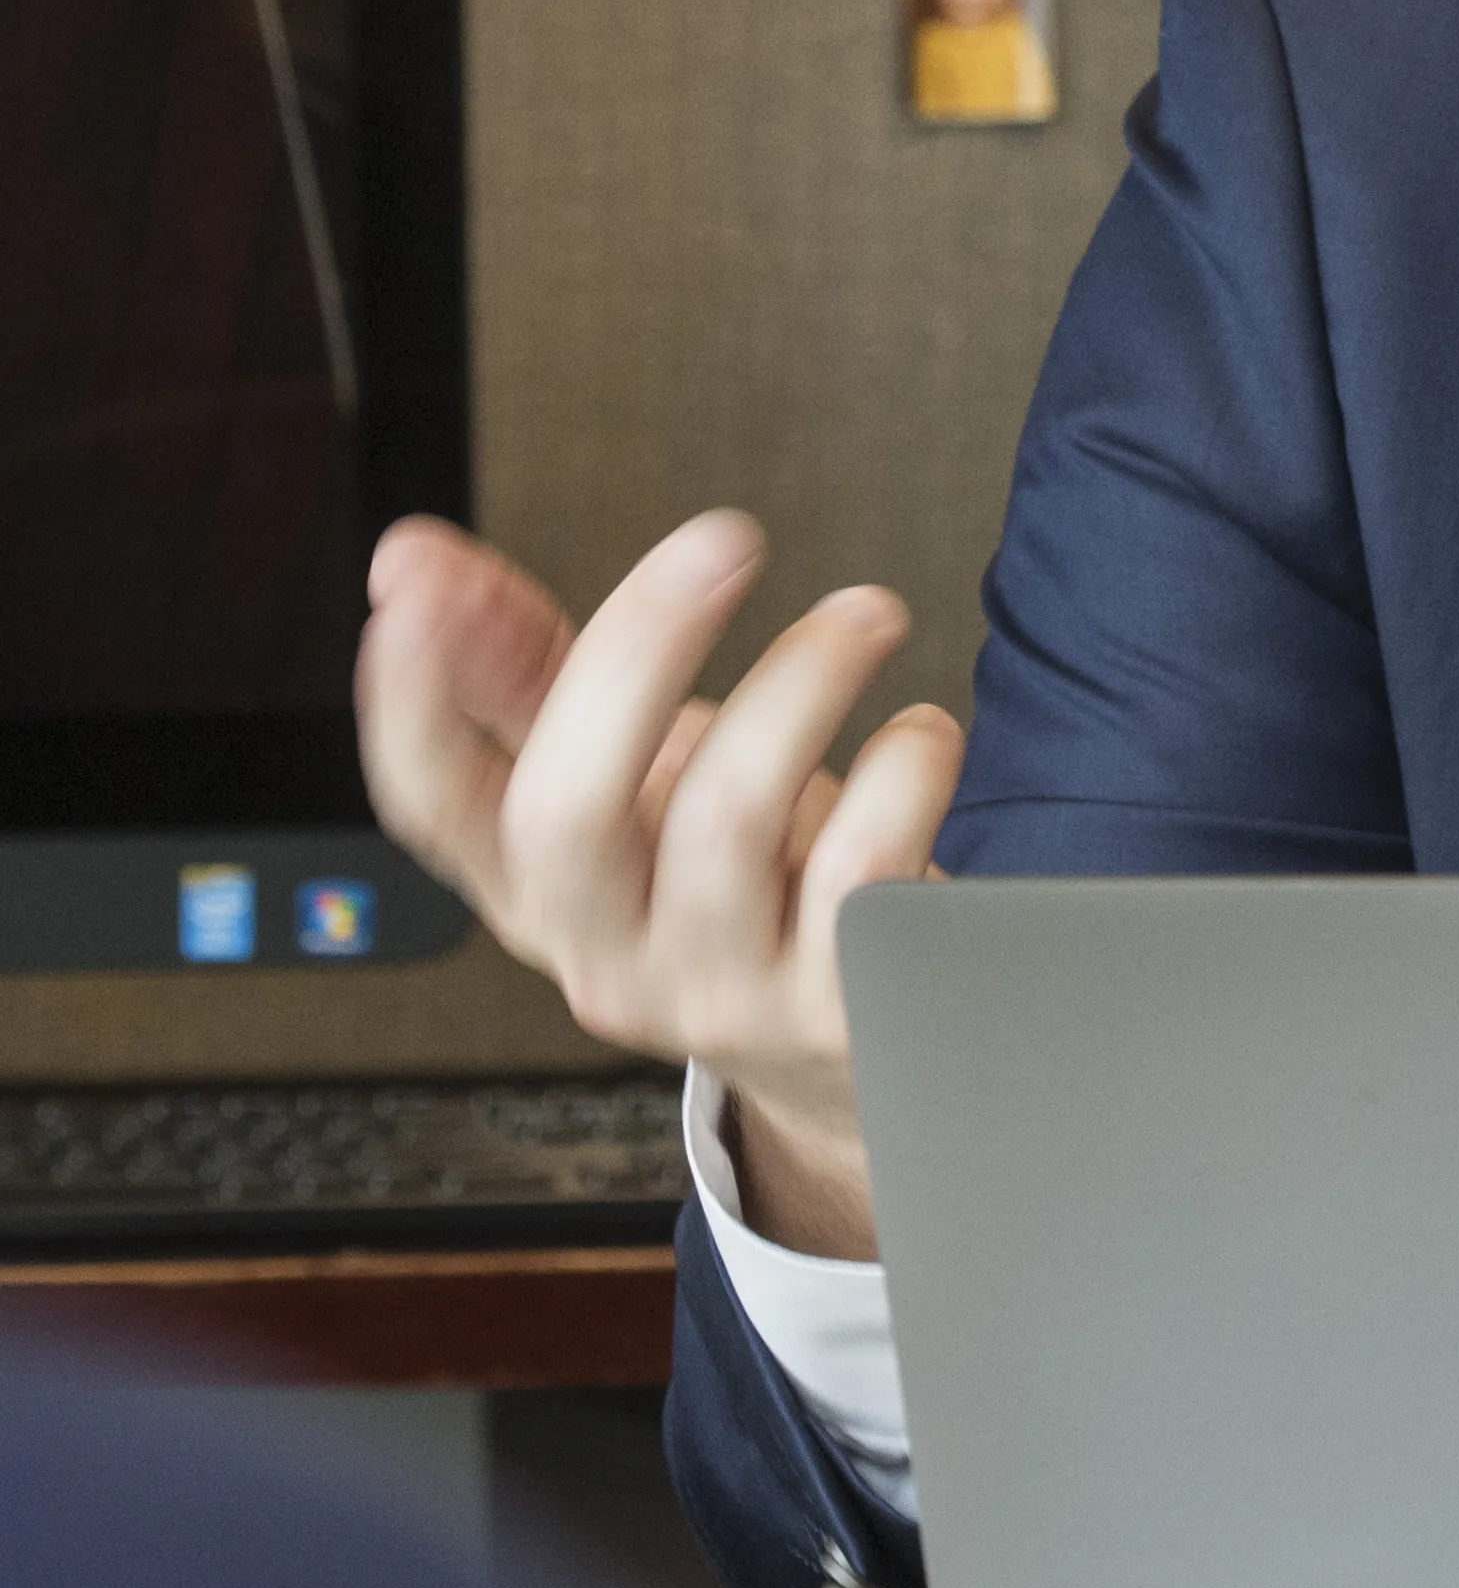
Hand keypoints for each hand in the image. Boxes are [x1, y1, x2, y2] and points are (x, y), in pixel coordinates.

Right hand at [355, 512, 961, 1260]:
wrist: (866, 1047)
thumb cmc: (748, 887)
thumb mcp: (630, 793)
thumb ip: (528, 675)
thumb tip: (416, 556)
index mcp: (540, 891)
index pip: (432, 808)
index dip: (407, 701)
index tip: (415, 588)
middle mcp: (610, 953)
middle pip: (569, 811)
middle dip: (639, 649)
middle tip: (724, 540)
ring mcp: (721, 991)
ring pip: (729, 818)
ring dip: (802, 678)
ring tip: (865, 617)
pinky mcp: (838, 1005)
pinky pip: (860, 868)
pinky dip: (904, 768)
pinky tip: (922, 735)